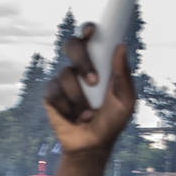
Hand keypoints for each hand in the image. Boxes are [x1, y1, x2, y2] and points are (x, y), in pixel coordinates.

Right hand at [42, 24, 136, 155]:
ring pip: (65, 74)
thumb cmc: (111, 122)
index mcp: (98, 64)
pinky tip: (72, 117)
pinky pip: (54, 92)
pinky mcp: (51, 95)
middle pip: (72, 45)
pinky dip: (66, 107)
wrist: (92, 146)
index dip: (88, 30)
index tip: (91, 31)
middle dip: (82, 60)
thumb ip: (123, 76)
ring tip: (87, 114)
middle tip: (93, 80)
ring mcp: (63, 81)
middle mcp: (78, 68)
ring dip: (79, 97)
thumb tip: (121, 47)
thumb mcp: (125, 101)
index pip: (90, 39)